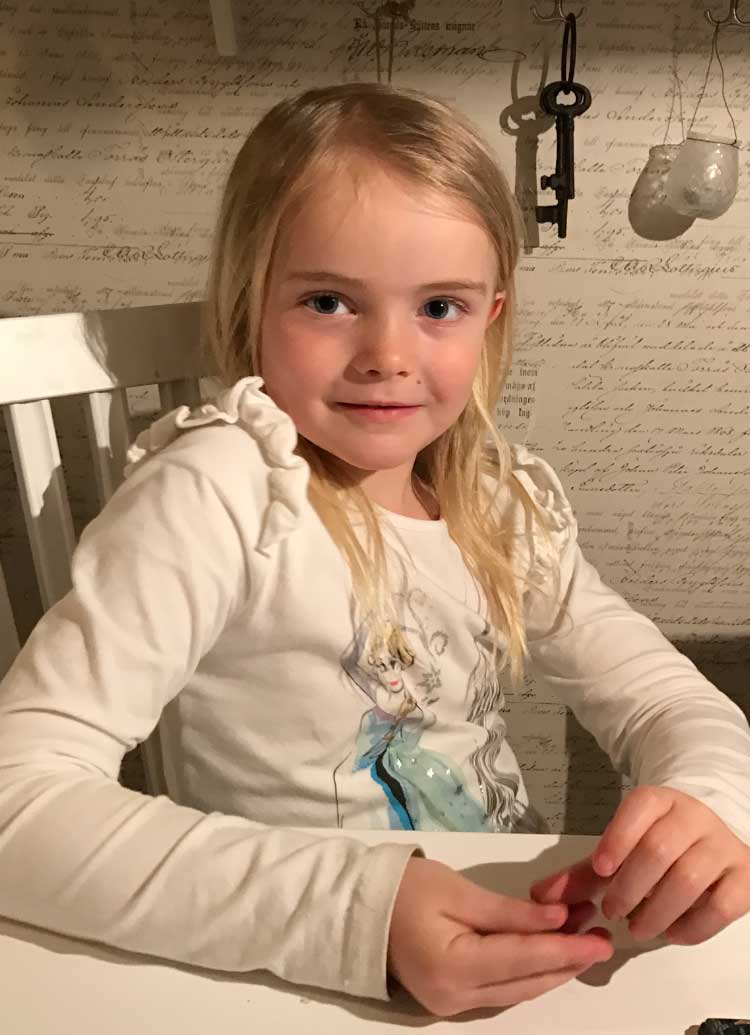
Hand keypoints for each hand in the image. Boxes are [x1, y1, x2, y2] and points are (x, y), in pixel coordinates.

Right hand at [387, 856, 612, 1015]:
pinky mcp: (452, 1000)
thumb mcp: (458, 890)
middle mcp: (456, 998)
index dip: (565, 949)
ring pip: (518, 992)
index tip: (600, 938)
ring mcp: (453, 1005)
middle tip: (603, 940)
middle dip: (567, 963)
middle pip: (526, 984)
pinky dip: (529, 974)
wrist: (358, 908)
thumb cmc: (404, 889)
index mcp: (454, 967)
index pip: (523, 960)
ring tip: (585, 944)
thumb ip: (510, 912)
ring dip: (553, 969)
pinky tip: (550, 956)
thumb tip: (557, 920)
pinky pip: (502, 991)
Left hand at [530, 786, 749, 945]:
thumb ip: (581, 874)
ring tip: (637, 927)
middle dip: (630, 886)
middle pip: (659, 849)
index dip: (618, 838)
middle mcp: (694, 817)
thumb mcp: (618, 850)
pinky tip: (671, 934)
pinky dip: (692, 927)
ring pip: (688, 879)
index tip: (600, 869)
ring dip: (656, 911)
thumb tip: (540, 895)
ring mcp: (722, 846)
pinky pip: (721, 907)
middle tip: (613, 911)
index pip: (639, 808)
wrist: (708, 835)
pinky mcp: (744, 877)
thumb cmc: (655, 844)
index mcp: (659, 801)